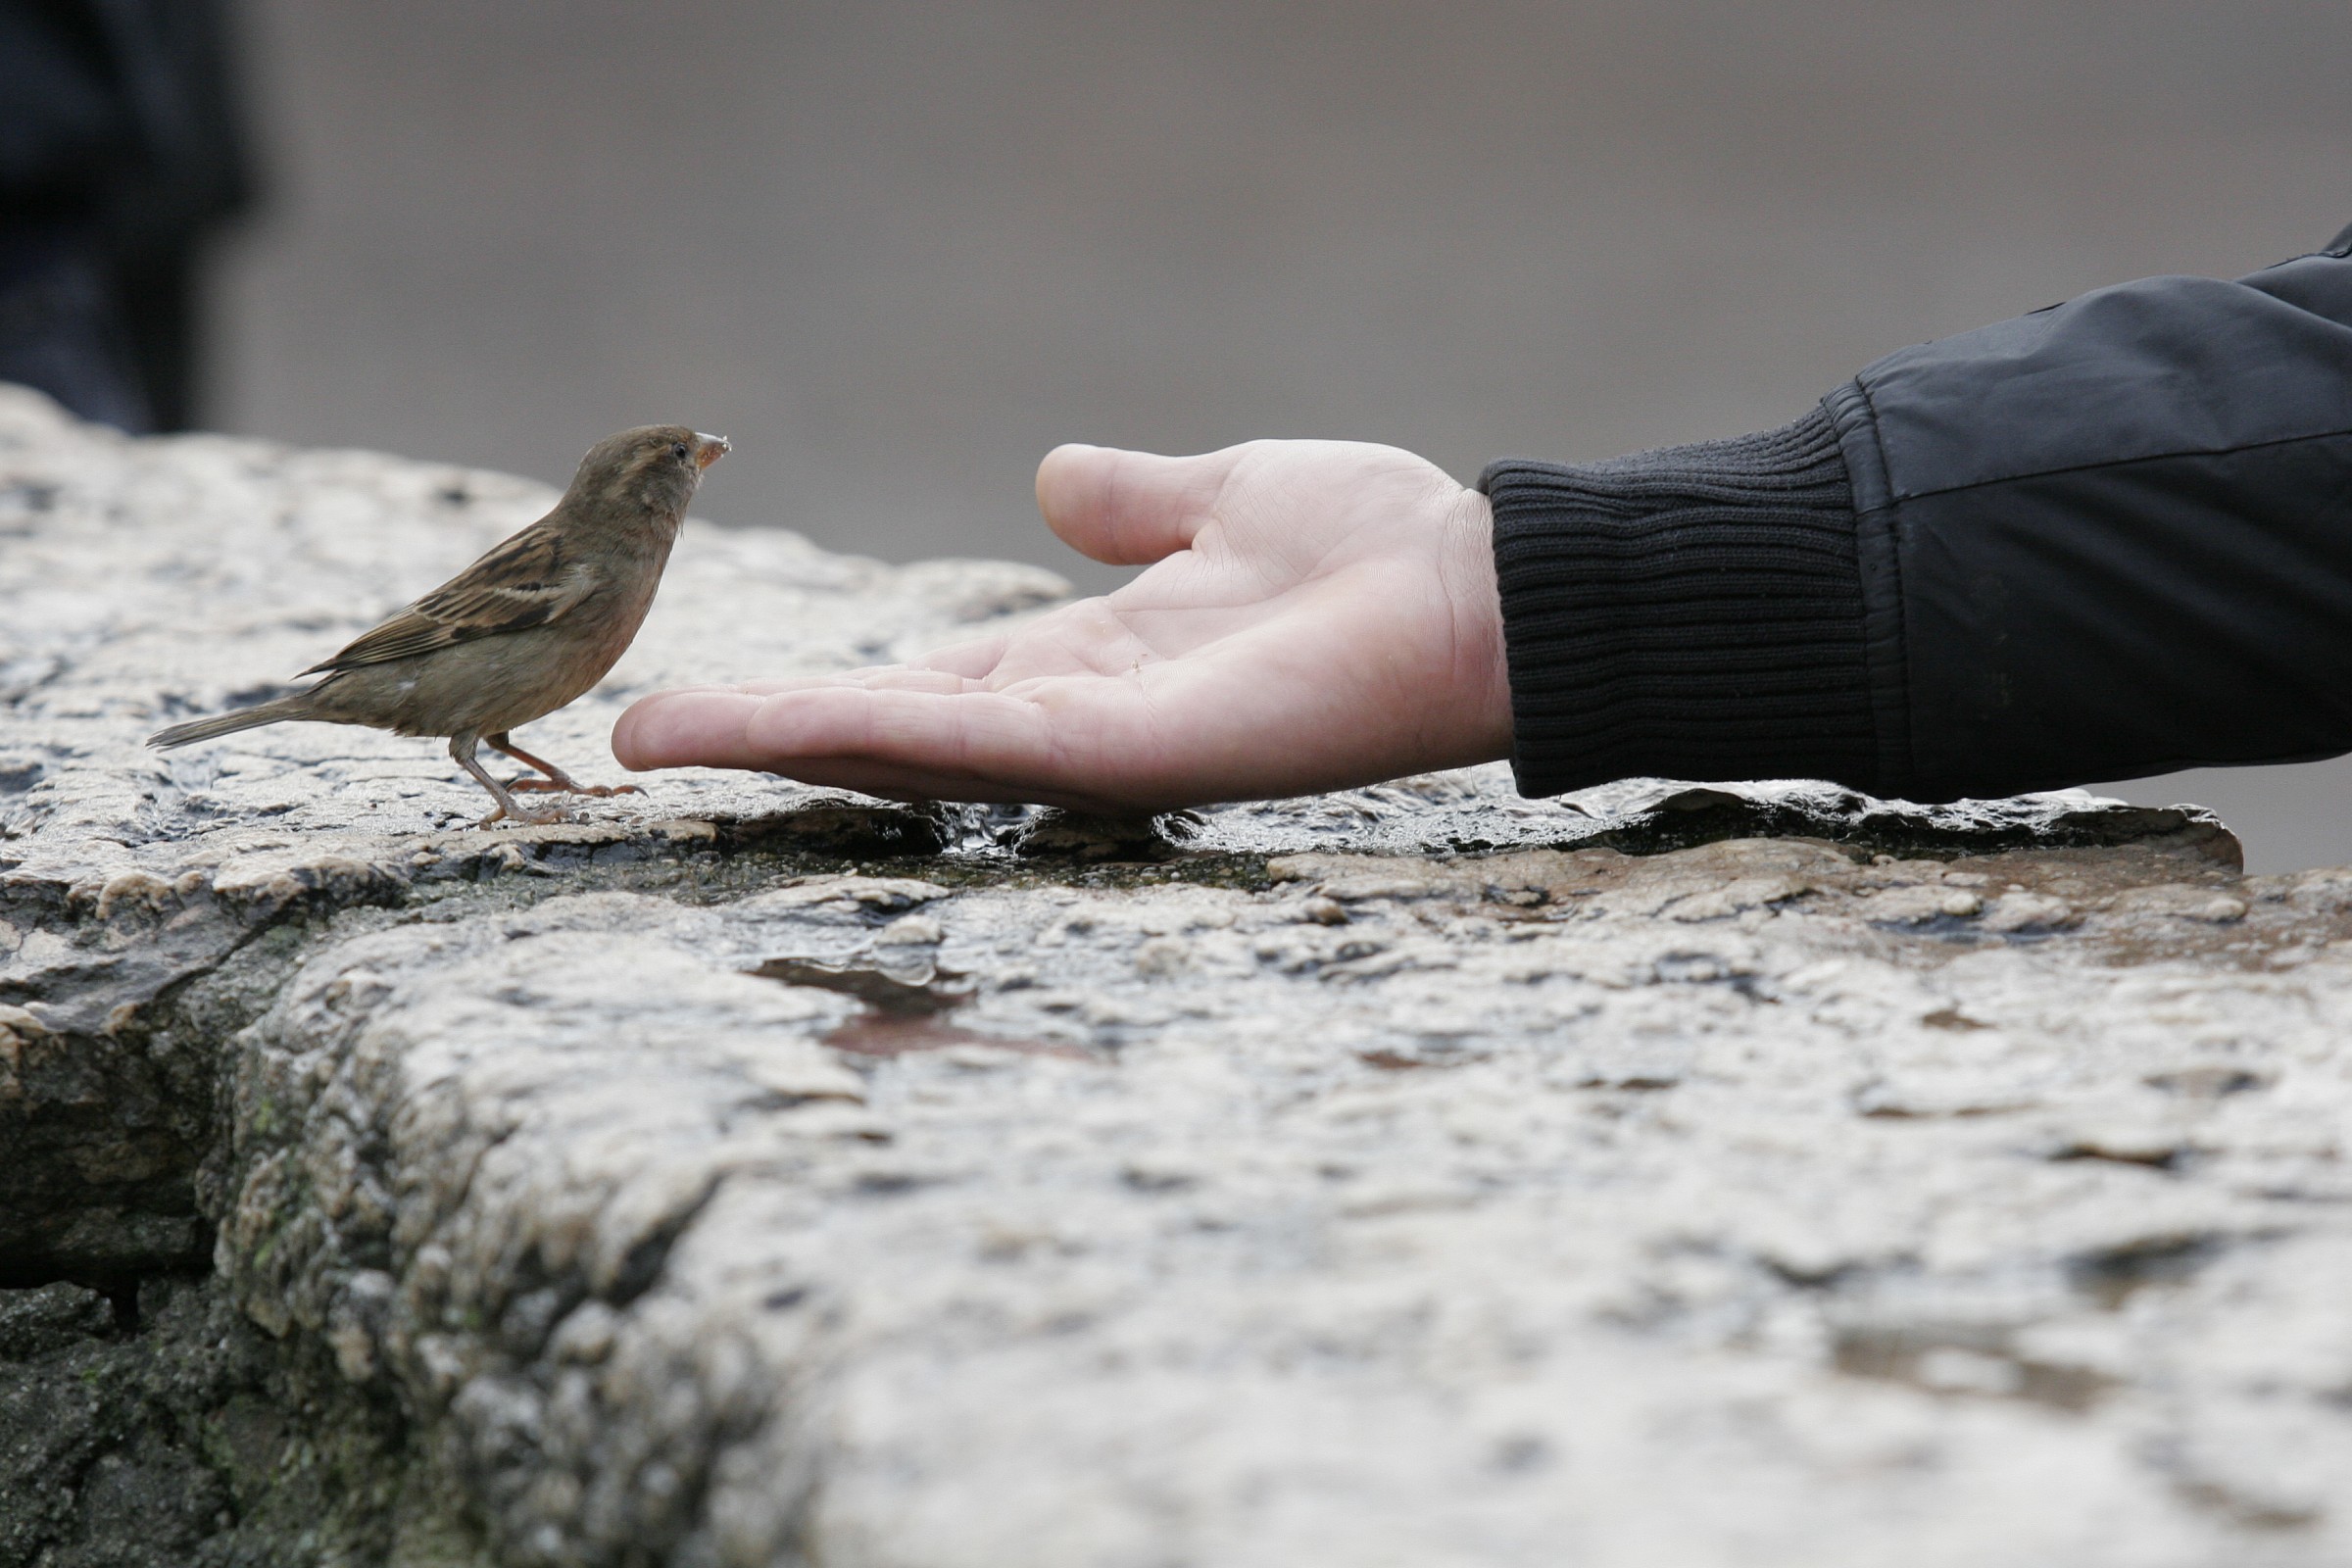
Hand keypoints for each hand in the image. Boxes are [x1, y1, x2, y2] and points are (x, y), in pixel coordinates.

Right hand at [611, 439, 1513, 811]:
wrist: (1484, 591)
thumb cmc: (1377, 554)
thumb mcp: (1223, 502)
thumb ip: (1133, 501)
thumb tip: (1051, 481)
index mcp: (1085, 665)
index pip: (918, 685)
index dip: (812, 691)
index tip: (708, 689)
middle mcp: (1075, 722)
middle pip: (887, 733)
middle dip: (764, 736)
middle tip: (633, 739)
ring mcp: (1101, 750)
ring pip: (909, 751)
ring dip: (782, 744)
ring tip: (657, 737)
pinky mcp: (1140, 757)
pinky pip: (986, 745)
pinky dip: (880, 735)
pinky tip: (781, 722)